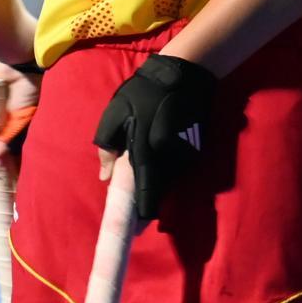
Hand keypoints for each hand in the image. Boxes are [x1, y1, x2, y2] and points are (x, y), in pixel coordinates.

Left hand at [93, 53, 216, 219]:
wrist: (186, 72)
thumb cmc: (144, 92)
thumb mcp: (115, 115)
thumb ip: (107, 148)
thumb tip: (106, 178)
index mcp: (147, 154)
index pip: (145, 197)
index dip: (138, 216)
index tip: (131, 230)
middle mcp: (170, 161)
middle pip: (158, 193)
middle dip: (146, 199)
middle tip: (134, 198)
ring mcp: (186, 156)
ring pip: (169, 180)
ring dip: (157, 180)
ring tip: (146, 164)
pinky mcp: (196, 149)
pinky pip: (178, 167)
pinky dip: (168, 166)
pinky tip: (161, 149)